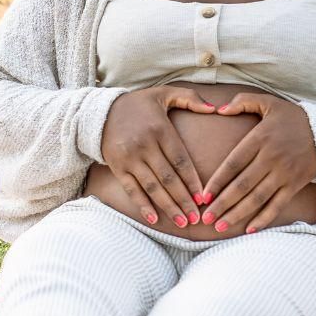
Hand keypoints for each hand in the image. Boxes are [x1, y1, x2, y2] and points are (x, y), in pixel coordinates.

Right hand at [96, 85, 228, 226]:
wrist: (99, 111)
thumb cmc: (138, 104)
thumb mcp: (164, 93)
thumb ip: (191, 98)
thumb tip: (217, 108)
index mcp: (160, 129)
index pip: (181, 160)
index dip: (192, 181)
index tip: (204, 197)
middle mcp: (145, 145)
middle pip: (169, 178)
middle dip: (184, 200)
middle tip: (197, 218)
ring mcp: (130, 158)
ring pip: (153, 187)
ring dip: (168, 206)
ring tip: (182, 222)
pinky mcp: (118, 167)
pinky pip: (132, 189)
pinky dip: (143, 205)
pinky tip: (154, 218)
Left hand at [198, 93, 315, 233]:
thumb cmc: (293, 118)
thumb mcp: (268, 102)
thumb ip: (242, 101)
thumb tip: (218, 110)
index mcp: (260, 138)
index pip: (233, 163)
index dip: (217, 181)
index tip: (202, 196)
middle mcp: (271, 158)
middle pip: (242, 185)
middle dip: (222, 204)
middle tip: (205, 219)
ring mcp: (284, 173)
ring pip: (257, 198)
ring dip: (237, 214)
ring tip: (219, 227)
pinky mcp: (295, 185)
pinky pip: (277, 205)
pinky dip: (264, 218)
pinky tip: (249, 230)